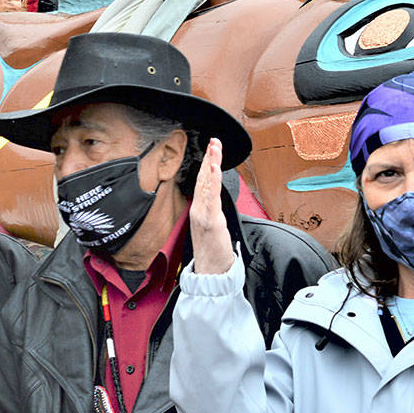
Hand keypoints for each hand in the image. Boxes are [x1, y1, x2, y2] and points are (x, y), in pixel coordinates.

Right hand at [190, 138, 235, 274]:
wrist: (210, 272)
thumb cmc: (212, 250)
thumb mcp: (211, 225)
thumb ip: (211, 210)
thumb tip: (214, 198)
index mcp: (199, 208)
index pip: (202, 181)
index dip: (207, 163)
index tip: (211, 147)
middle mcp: (198, 208)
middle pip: (203, 178)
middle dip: (209, 158)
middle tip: (214, 140)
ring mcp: (203, 214)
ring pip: (206, 184)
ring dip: (211, 164)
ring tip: (214, 148)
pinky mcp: (210, 221)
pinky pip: (211, 197)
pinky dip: (212, 181)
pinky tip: (214, 168)